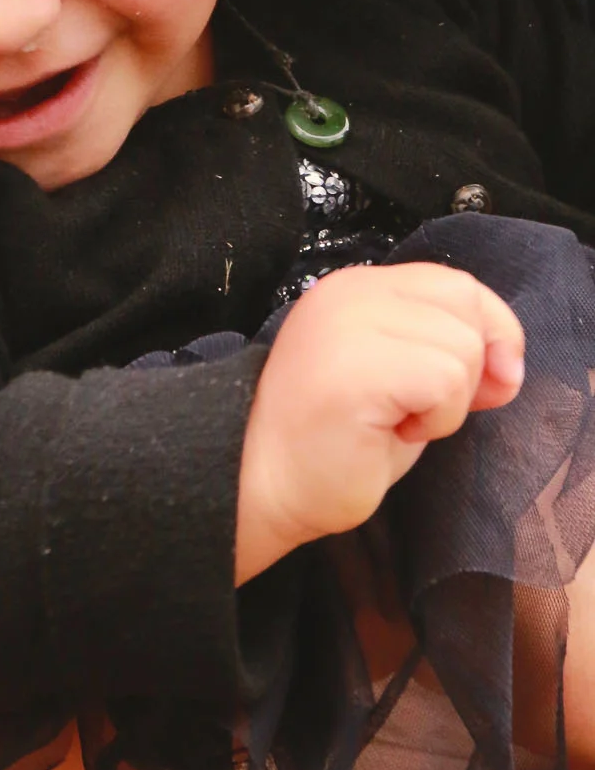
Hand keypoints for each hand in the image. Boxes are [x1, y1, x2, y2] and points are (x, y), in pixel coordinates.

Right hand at [235, 262, 523, 583]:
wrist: (261, 485)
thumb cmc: (332, 445)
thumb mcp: (400, 381)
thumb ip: (445, 354)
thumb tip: (508, 366)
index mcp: (359, 289)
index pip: (456, 284)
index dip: (490, 331)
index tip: (488, 386)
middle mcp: (352, 290)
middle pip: (466, 304)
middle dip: (472, 367)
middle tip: (427, 410)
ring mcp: (350, 321)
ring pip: (462, 347)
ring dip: (449, 402)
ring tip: (396, 421)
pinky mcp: (356, 363)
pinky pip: (443, 380)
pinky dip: (437, 418)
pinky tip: (390, 431)